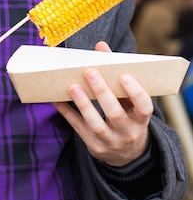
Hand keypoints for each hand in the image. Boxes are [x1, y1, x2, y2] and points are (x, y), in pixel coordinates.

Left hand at [53, 41, 152, 166]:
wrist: (127, 154)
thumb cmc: (128, 116)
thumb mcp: (130, 101)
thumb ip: (117, 74)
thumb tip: (100, 46)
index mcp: (140, 119)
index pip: (144, 107)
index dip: (135, 92)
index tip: (124, 76)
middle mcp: (127, 132)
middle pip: (115, 114)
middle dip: (102, 92)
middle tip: (90, 72)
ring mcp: (109, 141)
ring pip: (95, 124)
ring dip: (83, 104)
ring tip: (73, 86)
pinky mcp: (93, 145)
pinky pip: (77, 126)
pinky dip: (66, 111)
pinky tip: (55, 98)